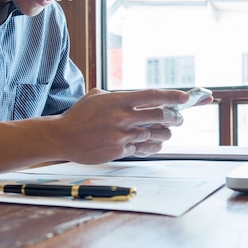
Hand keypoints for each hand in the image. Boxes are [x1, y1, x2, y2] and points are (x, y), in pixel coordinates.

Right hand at [50, 88, 188, 162]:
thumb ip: (120, 97)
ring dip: (165, 133)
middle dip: (175, 118)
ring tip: (167, 132)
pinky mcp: (119, 151)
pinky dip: (152, 146)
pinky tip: (155, 144)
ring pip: (155, 135)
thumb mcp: (98, 97)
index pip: (152, 96)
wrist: (63, 137)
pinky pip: (143, 149)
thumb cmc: (80, 116)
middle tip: (179, 118)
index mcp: (118, 101)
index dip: (172, 96)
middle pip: (160, 116)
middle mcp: (122, 117)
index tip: (185, 97)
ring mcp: (121, 136)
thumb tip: (143, 99)